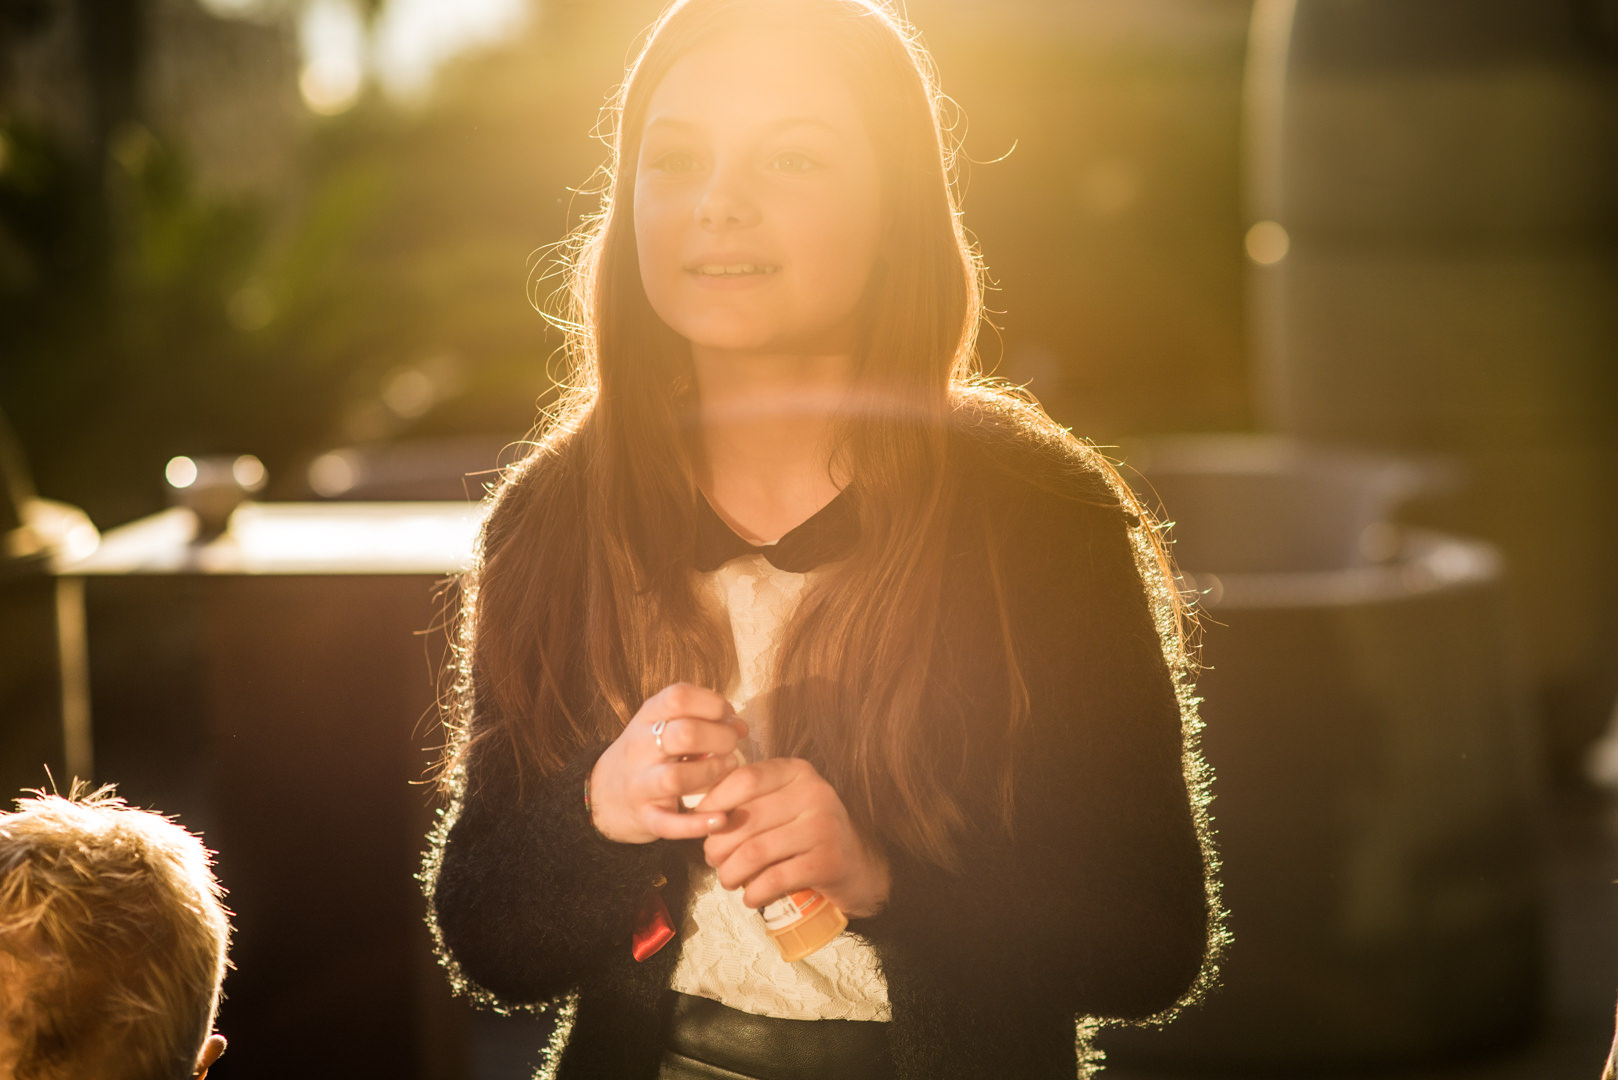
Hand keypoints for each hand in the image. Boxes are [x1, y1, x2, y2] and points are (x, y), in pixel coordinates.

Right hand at [589, 683, 746, 843]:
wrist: (603, 795)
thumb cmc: (647, 754)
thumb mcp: (662, 726)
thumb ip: (700, 720)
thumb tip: (739, 725)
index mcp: (646, 718)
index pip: (678, 697)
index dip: (713, 703)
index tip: (728, 715)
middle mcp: (639, 748)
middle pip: (683, 734)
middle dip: (720, 737)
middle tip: (732, 743)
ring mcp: (639, 785)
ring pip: (675, 778)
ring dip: (712, 772)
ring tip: (728, 768)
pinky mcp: (645, 818)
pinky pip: (670, 825)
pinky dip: (697, 824)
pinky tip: (720, 819)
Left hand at [695, 758, 890, 917]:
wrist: (857, 865)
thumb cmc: (805, 833)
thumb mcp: (781, 804)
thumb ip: (748, 799)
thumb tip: (697, 814)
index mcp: (798, 771)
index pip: (744, 779)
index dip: (714, 802)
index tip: (701, 823)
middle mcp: (815, 792)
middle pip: (745, 819)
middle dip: (718, 846)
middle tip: (713, 860)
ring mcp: (825, 826)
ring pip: (755, 851)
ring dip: (731, 873)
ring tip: (728, 880)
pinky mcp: (829, 861)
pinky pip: (774, 879)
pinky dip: (754, 893)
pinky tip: (750, 897)